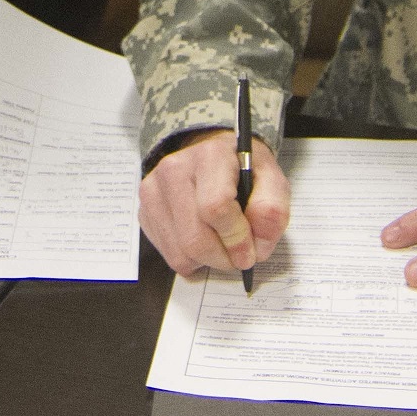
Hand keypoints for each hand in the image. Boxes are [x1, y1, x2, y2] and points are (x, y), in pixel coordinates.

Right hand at [138, 128, 288, 276]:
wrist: (208, 153)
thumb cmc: (241, 169)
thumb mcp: (271, 180)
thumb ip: (272, 210)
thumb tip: (257, 245)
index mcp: (209, 156)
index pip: (216, 208)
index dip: (236, 238)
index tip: (250, 251)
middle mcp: (173, 170)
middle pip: (195, 239)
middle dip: (224, 258)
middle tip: (239, 255)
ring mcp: (153, 191)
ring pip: (181, 253)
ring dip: (208, 261)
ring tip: (221, 243)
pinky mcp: (144, 211)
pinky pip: (169, 255)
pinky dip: (191, 259)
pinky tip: (203, 238)